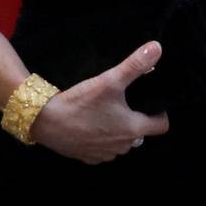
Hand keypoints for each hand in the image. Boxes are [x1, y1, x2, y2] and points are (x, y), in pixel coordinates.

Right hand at [29, 41, 171, 164]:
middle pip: (141, 135)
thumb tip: (157, 47)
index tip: (152, 103)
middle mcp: (122, 146)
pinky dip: (102, 140)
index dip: (160, 114)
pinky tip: (92, 125)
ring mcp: (104, 154)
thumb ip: (135, 65)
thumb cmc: (80, 102)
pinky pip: (103, 151)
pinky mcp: (87, 157)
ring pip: (121, 144)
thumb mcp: (109, 80)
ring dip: (119, 132)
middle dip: (138, 120)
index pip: (161, 126)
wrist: (44, 120)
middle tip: (127, 104)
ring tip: (109, 113)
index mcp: (133, 129)